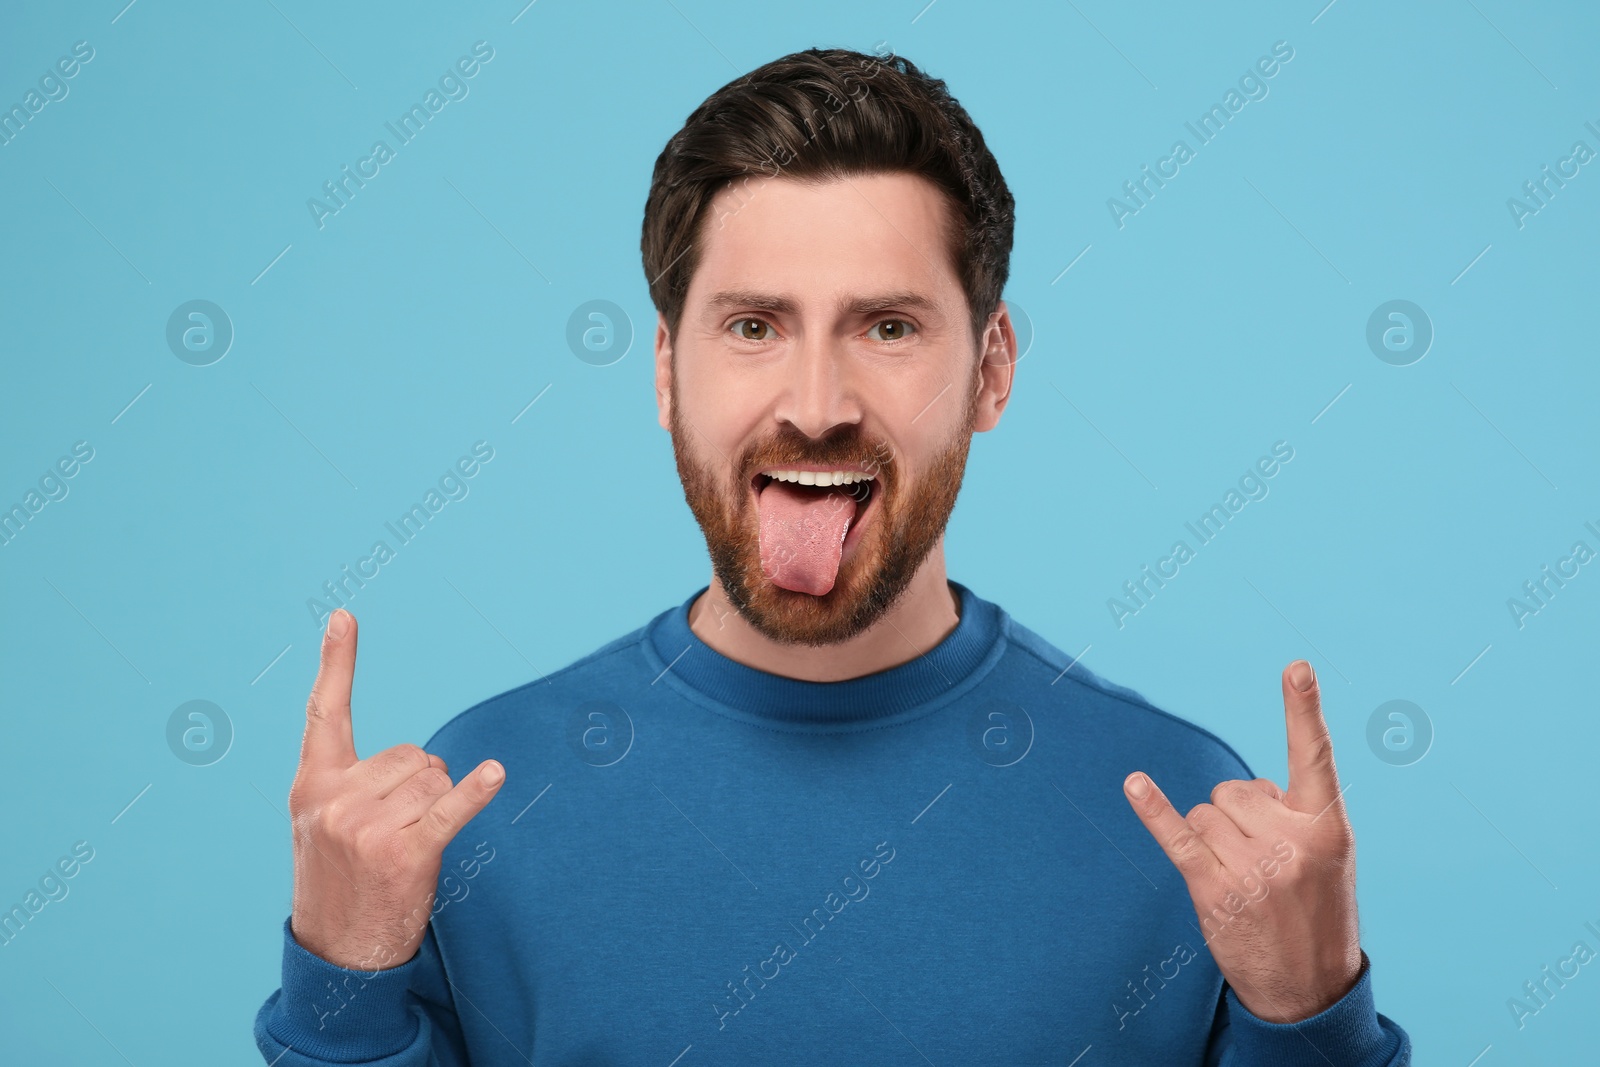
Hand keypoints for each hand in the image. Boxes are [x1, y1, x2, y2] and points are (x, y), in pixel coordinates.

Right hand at [287, 608, 505, 970]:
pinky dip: (476, 793)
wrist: (337, 957)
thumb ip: (352, 785)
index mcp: (311, 787)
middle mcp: (335, 801)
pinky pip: (451, 809)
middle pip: (412, 754)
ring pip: (435, 779)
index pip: (323, 714)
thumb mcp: (321, 828)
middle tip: (397, 832)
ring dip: (437, 807)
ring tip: (407, 848)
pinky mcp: (406, 853)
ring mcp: (367, 828)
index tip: (344, 616)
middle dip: (419, 785)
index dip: (337, 663)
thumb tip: (426, 763)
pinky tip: (495, 774)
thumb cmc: (340, 885)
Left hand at [1122, 660, 1361, 1022]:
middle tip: (1264, 864)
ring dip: (1213, 838)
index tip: (1296, 666)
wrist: (1311, 991)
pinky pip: (1178, 836)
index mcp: (1328, 828)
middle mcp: (1291, 842)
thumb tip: (1248, 789)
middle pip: (1233, 789)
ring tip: (1244, 881)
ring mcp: (1252, 868)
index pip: (1315, 758)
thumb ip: (1295, 813)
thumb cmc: (1317, 913)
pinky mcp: (1213, 889)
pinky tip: (1134, 784)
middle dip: (1239, 817)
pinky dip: (1152, 809)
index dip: (1304, 710)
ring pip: (1205, 812)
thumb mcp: (1328, 859)